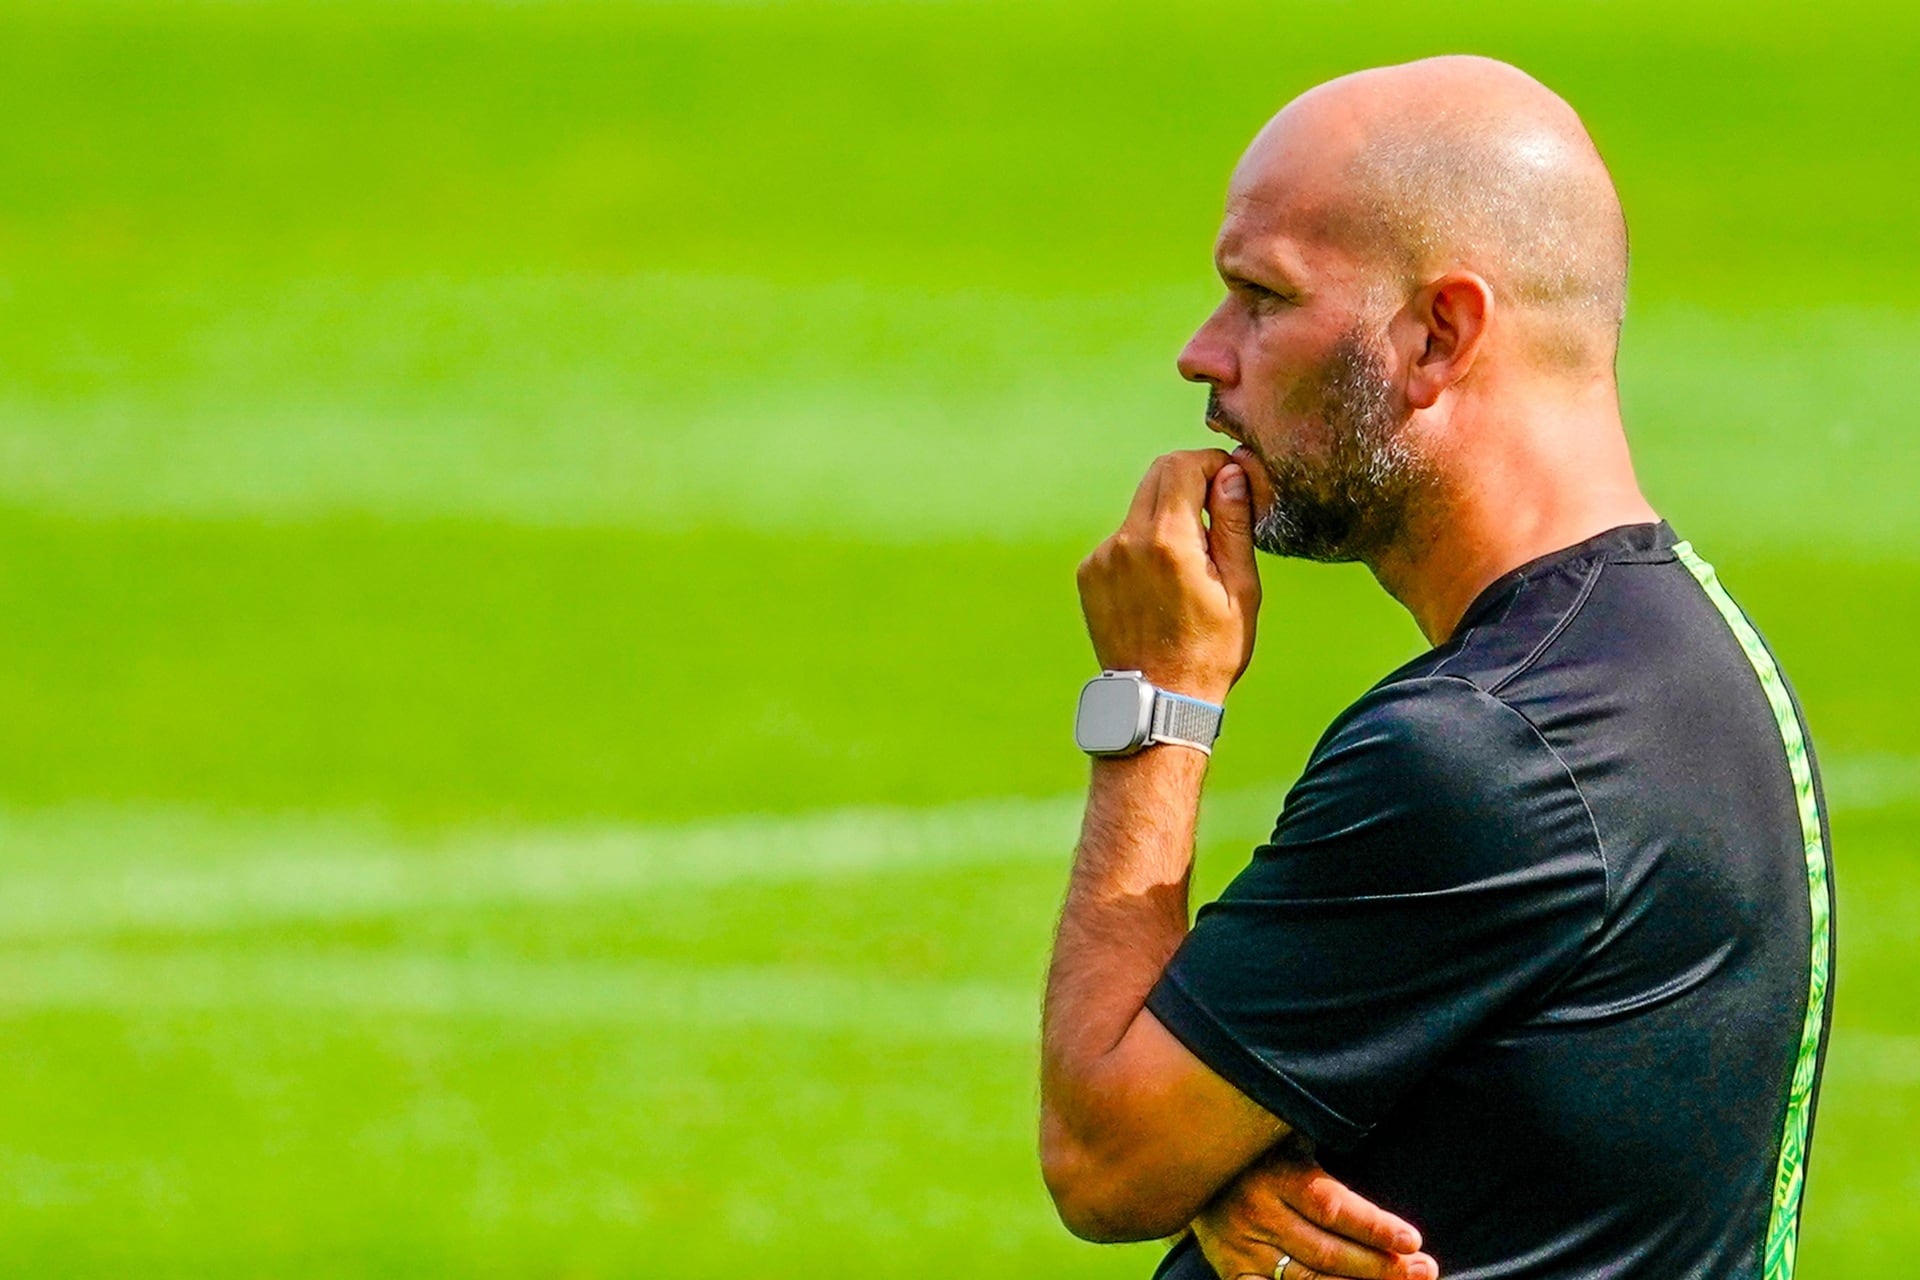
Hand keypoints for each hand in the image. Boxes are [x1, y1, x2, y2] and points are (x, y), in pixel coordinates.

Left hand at [1077, 449, 1260, 704]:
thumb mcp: (1240, 587)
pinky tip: (1161, 585)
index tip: (1231, 482)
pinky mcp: (1089, 574)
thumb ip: (1234, 522)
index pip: (1183, 465)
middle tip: (1215, 510)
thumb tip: (1232, 472)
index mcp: (1167, 540)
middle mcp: (1126, 541)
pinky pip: (1122, 540)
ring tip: (1190, 563)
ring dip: (1167, 517)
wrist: (1159, 700)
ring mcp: (1101, 558)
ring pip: (1140, 508)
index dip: (1212, 464)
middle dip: (1190, 480)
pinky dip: (1144, 545)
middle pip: (1157, 476)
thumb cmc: (1211, 649)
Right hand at [1194, 1140, 1437, 1279]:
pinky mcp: (1232, 1270)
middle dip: (1382, 1266)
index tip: (1412, 1240)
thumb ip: (1320, 1141)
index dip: (1373, 1227)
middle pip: (1328, 1252)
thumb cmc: (1255, 1142)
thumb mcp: (1285, 1129)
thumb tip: (1373, 1124)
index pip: (1331, 1206)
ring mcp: (1242, 1247)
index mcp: (1275, 1173)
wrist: (1183, 1157)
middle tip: (1424, 1269)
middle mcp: (1257, 1213)